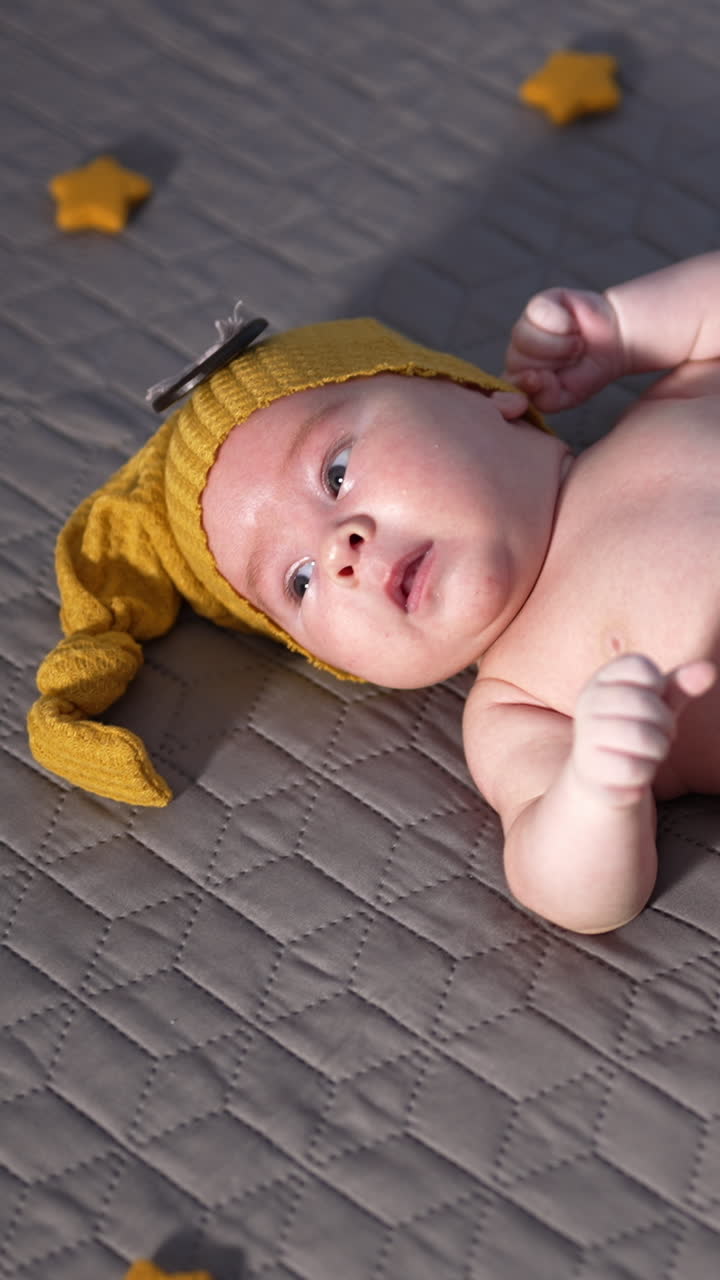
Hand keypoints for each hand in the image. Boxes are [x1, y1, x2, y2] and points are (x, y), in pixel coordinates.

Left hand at [503, 287, 624, 411]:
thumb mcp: (569, 396)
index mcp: (519, 377)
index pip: (507, 384)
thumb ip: (546, 397)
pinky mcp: (538, 304)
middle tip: (573, 359)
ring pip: (524, 338)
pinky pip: (539, 314)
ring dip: (558, 345)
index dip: (526, 382)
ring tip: (576, 345)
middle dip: (553, 363)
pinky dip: (562, 323)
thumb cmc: (587, 371)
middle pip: (517, 361)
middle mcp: (517, 352)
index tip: (547, 380)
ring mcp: (525, 326)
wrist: (614, 341)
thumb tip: (534, 378)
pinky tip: (573, 326)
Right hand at [571, 654, 715, 806]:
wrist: (599, 777)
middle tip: (659, 734)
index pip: (640, 667)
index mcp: (601, 680)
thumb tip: (709, 669)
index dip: (659, 687)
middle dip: (665, 723)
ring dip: (658, 749)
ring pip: (643, 738)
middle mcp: (588, 704)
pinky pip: (635, 769)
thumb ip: (680, 685)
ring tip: (648, 752)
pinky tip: (635, 771)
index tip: (653, 700)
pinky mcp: (590, 770)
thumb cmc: (633, 731)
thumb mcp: (657, 704)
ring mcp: (586, 737)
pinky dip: (645, 772)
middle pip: (645, 703)